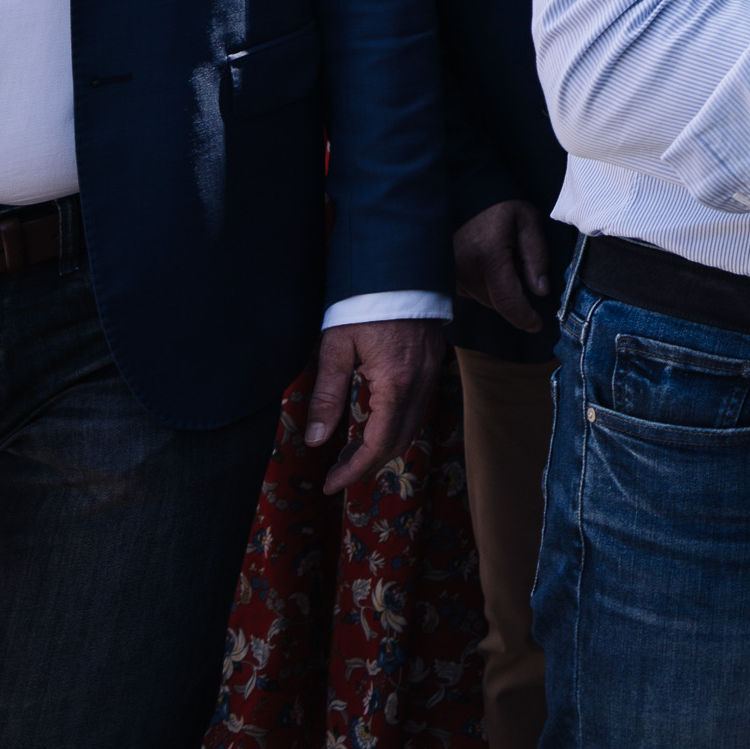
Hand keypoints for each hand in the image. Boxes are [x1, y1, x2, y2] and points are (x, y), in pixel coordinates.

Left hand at [304, 316, 450, 494]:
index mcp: (395, 384)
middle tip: (338, 472)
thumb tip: (316, 440)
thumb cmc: (364, 301)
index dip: (354, 471)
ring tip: (353, 451)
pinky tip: (376, 419)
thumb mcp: (336, 347)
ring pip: (413, 424)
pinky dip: (397, 423)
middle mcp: (420, 382)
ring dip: (384, 445)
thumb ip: (327, 395)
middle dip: (369, 464)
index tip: (331, 485)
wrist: (399, 263)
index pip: (379, 445)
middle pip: (400, 441)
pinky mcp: (433, 359)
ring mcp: (431, 370)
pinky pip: (419, 404)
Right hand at [452, 199, 552, 334]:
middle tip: (522, 273)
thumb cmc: (499, 203)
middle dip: (514, 300)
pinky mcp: (443, 273)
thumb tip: (540, 291)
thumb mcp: (527, 221)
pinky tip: (486, 262)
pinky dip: (482, 285)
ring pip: (481, 299)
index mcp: (489, 257)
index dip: (524, 318)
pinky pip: (468, 290)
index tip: (537, 325)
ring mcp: (450, 273)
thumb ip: (536, 256)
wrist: (462, 188)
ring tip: (502, 261)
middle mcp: (465, 270)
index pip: (508, 302)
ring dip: (497, 292)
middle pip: (495, 304)